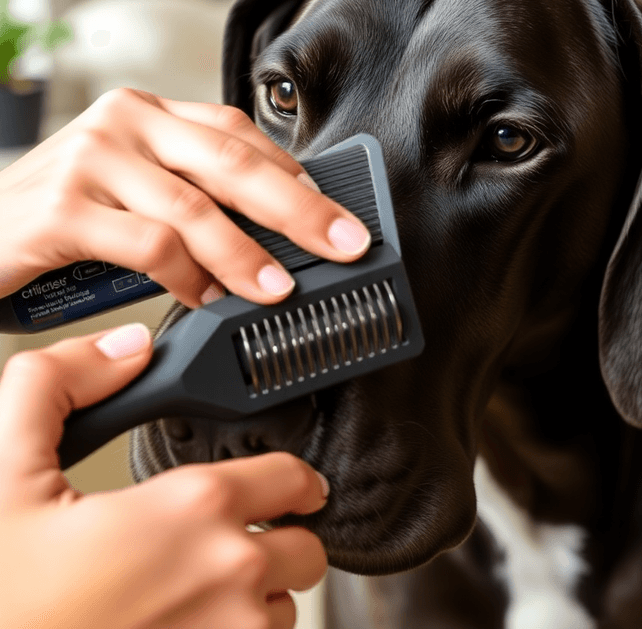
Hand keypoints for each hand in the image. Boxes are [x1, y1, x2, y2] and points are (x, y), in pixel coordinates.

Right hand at [0, 88, 369, 304]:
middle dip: (298, 209)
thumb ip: (197, 198)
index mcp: (151, 115)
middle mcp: (125, 123)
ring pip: (193, 208)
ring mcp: (91, 159)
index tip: (339, 216)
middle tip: (343, 244)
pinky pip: (147, 246)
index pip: (239, 135)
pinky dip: (187, 278)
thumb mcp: (139, 191)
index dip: (296, 176)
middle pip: (231, 162)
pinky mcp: (62, 207)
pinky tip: (207, 299)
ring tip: (277, 290)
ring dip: (245, 256)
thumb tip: (277, 236)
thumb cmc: (70, 215)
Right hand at [0, 323, 328, 628]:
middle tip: (237, 540)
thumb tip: (122, 347)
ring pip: (284, 611)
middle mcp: (230, 579)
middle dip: (282, 538)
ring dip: (259, 598)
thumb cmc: (1, 599)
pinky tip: (189, 626)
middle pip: (305, 550)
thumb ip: (57, 385)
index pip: (293, 478)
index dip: (291, 476)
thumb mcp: (2, 474)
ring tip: (203, 591)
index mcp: (192, 512)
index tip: (286, 483)